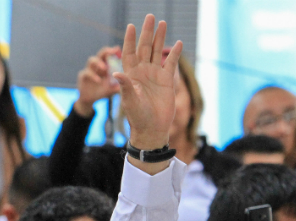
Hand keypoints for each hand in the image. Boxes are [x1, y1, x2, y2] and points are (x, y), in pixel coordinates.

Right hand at [74, 47, 121, 116]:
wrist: (90, 100)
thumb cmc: (103, 91)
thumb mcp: (113, 89)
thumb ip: (119, 85)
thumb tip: (128, 84)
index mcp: (106, 65)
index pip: (110, 55)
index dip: (114, 51)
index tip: (119, 50)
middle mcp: (97, 65)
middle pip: (101, 53)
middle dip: (107, 51)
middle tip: (113, 51)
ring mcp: (89, 70)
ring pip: (91, 60)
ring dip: (98, 62)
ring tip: (105, 68)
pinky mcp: (82, 77)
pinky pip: (86, 73)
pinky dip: (92, 76)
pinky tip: (98, 80)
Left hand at [115, 14, 182, 149]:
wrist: (152, 129)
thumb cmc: (137, 117)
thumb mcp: (130, 101)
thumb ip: (126, 87)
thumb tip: (117, 73)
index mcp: (131, 74)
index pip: (129, 52)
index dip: (129, 39)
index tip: (131, 26)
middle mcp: (142, 71)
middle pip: (144, 47)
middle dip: (147, 32)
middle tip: (150, 16)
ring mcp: (155, 75)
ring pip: (156, 52)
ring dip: (159, 38)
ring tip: (162, 23)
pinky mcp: (166, 81)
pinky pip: (170, 63)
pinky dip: (174, 53)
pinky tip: (178, 43)